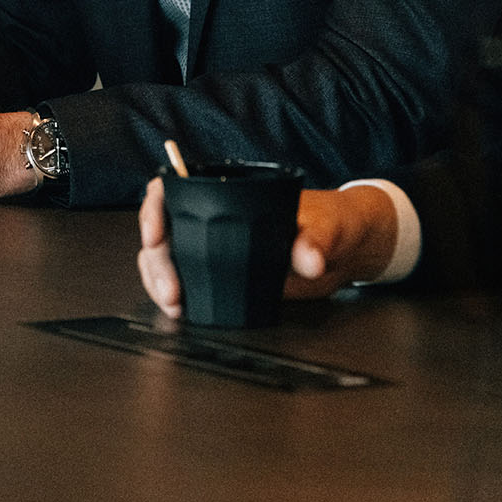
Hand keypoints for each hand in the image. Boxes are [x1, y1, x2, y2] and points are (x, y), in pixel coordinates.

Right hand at [137, 179, 397, 317]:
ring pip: (166, 258)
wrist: (347, 250)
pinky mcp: (222, 275)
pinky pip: (186, 280)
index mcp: (228, 194)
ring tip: (174, 305)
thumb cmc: (335, 223)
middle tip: (171, 291)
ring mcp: (214, 247)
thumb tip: (309, 259)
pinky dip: (177, 295)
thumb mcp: (328, 227)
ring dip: (160, 281)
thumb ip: (316, 241)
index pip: (171, 190)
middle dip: (157, 263)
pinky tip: (182, 311)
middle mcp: (213, 217)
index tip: (154, 236)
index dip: (153, 209)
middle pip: (162, 231)